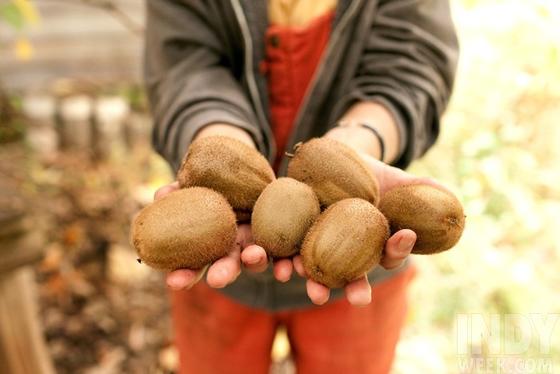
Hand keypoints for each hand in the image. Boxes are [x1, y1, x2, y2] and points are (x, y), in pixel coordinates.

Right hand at [155, 182, 292, 290]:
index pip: (196, 263)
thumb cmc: (214, 182)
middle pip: (229, 265)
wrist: (251, 172)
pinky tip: (291, 268)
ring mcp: (259, 242)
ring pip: (258, 259)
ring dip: (257, 262)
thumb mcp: (195, 184)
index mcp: (212, 243)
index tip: (172, 281)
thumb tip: (161, 193)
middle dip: (224, 274)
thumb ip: (179, 190)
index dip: (186, 273)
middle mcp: (235, 248)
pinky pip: (288, 251)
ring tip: (254, 256)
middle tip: (217, 280)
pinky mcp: (284, 233)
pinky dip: (291, 262)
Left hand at [286, 154, 445, 306]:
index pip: (388, 254)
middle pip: (352, 274)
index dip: (397, 249)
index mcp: (375, 244)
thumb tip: (458, 208)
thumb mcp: (399, 181)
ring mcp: (320, 245)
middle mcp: (348, 252)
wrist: (335, 159)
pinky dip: (284, 262)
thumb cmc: (373, 175)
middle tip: (358, 299)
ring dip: (315, 282)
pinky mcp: (295, 235)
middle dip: (354, 288)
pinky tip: (281, 267)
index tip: (403, 236)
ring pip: (318, 270)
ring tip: (313, 290)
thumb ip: (424, 192)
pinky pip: (289, 251)